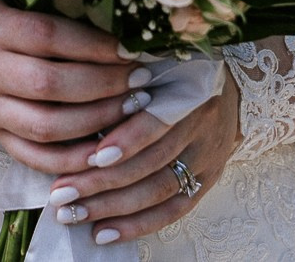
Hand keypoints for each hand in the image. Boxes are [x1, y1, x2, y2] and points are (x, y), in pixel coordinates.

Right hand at [0, 0, 152, 173]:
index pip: (48, 37)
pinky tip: (103, 151)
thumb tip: (114, 21)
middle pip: (50, 85)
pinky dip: (70, 160)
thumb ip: (49, 12)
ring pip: (45, 127)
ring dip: (96, 122)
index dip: (93, 45)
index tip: (131, 48)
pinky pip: (32, 157)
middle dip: (103, 85)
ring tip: (132, 110)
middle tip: (141, 81)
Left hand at [42, 64, 242, 245]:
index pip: (158, 121)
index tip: (91, 156)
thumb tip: (72, 110)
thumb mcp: (157, 62)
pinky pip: (173, 211)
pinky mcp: (208, 180)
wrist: (234, 85)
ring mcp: (207, 156)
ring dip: (111, 207)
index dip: (127, 141)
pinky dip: (138, 225)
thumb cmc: (177, 70)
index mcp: (188, 89)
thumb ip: (125, 83)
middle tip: (60, 194)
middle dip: (101, 182)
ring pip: (158, 191)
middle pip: (151, 163)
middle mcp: (201, 125)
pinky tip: (104, 233)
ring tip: (73, 214)